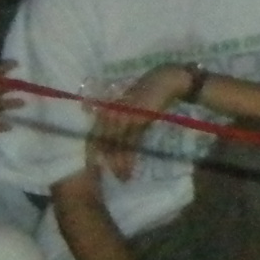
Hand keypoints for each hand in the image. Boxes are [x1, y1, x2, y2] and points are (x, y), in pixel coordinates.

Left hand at [90, 61, 195, 180]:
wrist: (166, 81)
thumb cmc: (150, 92)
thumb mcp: (132, 106)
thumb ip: (122, 118)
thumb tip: (117, 139)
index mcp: (108, 109)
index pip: (95, 134)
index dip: (93, 151)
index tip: (93, 168)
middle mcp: (111, 112)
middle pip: (101, 141)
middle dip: (102, 160)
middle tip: (104, 178)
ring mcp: (122, 115)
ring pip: (113, 144)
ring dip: (116, 163)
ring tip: (121, 178)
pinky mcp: (136, 119)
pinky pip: (128, 142)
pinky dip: (127, 157)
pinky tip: (129, 167)